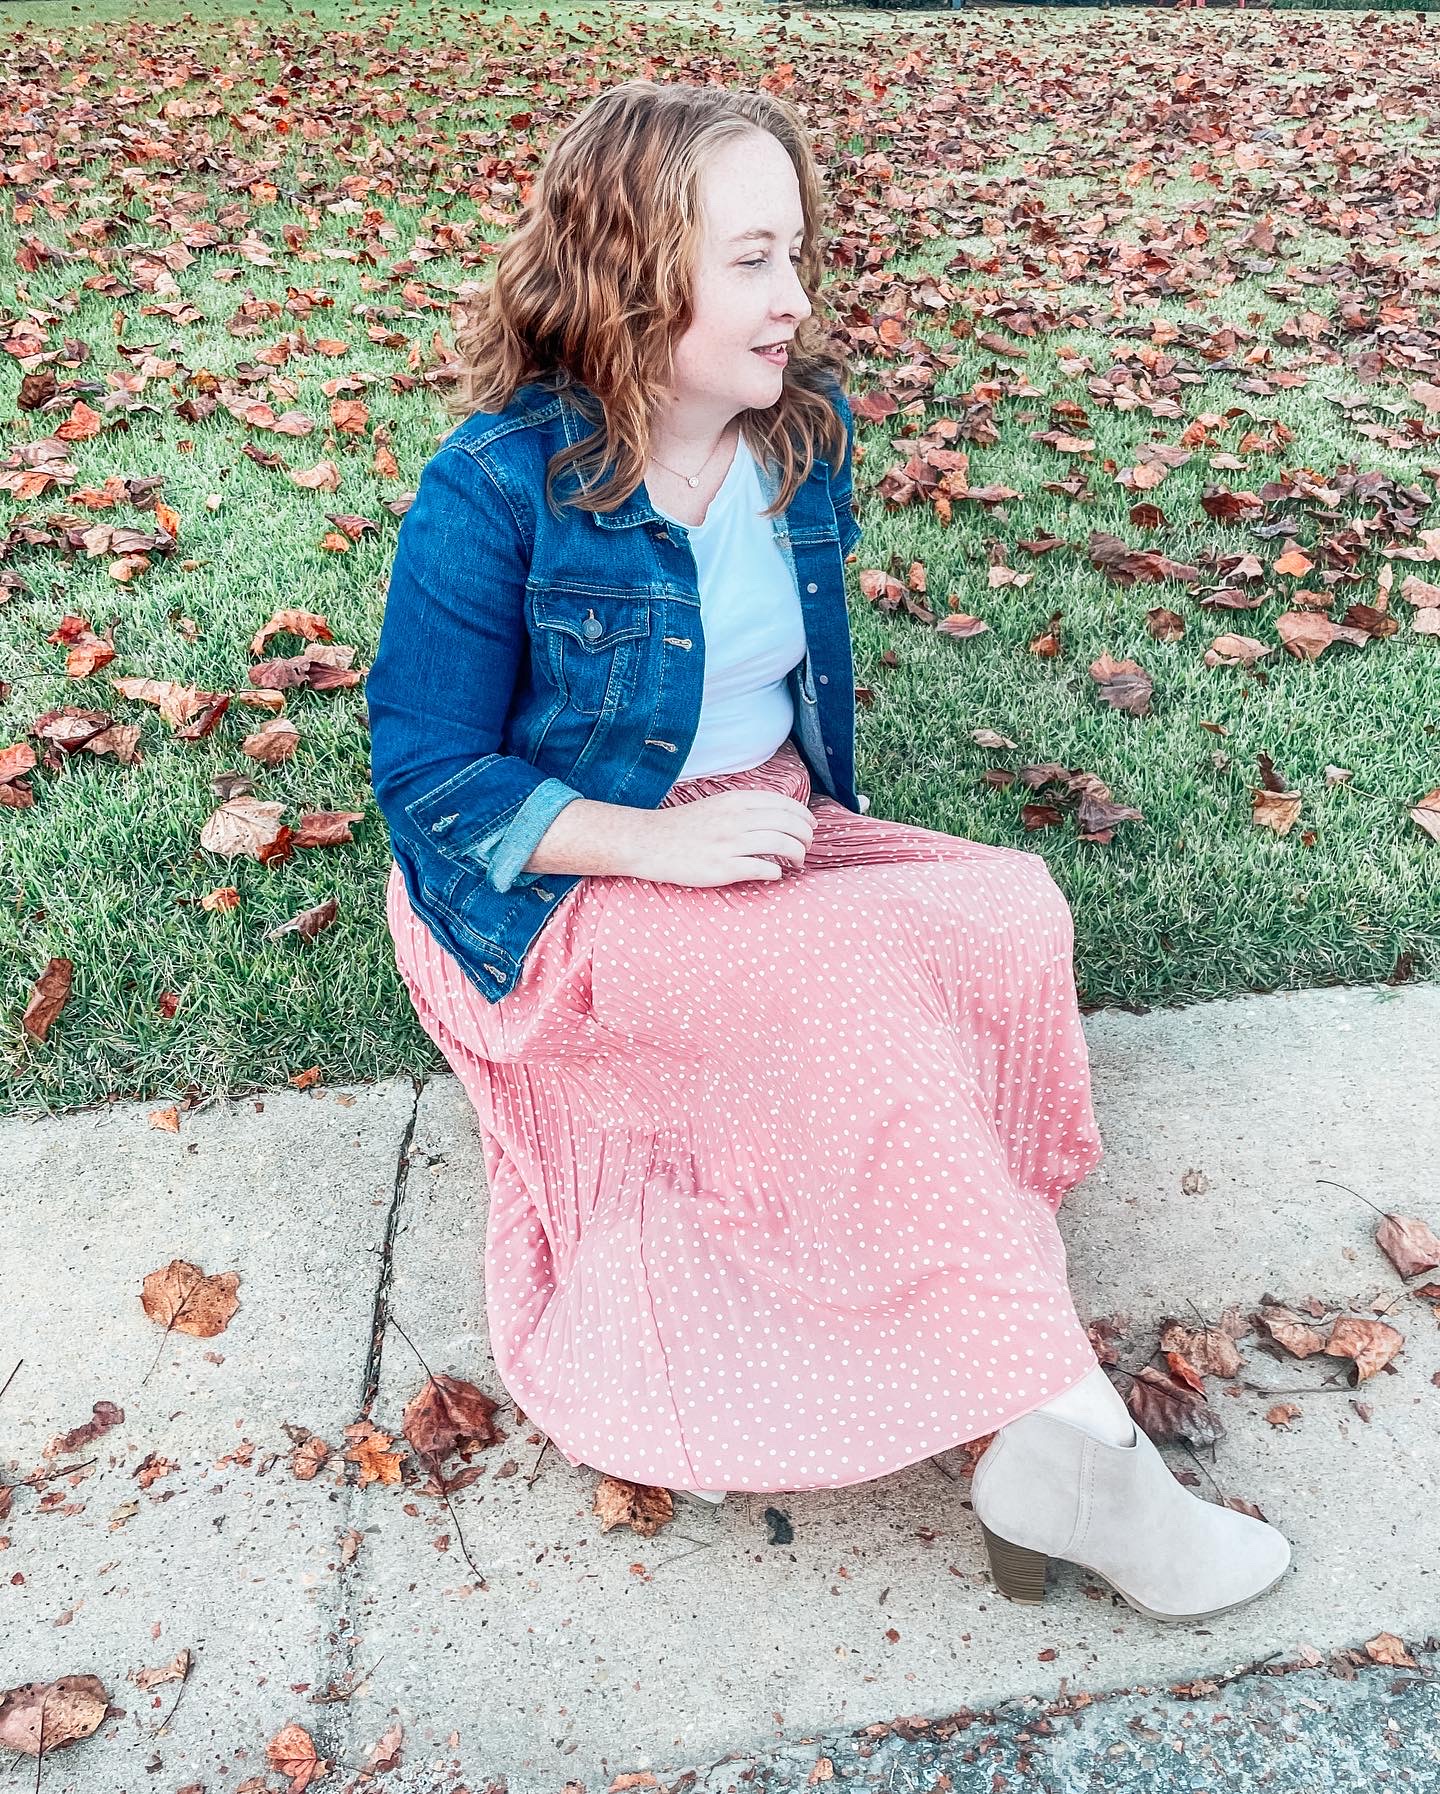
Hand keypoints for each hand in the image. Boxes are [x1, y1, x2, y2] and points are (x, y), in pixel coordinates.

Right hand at [627, 789, 815, 886]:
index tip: (810, 826)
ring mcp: (730, 844)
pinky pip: (763, 868)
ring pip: (781, 845)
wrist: (650, 841)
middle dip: (806, 836)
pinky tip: (776, 873)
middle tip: (807, 845)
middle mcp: (735, 820)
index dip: (803, 816)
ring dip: (797, 853)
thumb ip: (746, 808)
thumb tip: (779, 818)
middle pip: (788, 824)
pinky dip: (777, 871)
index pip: (784, 804)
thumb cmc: (685, 825)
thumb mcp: (717, 805)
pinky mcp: (723, 868)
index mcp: (736, 801)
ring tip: (798, 861)